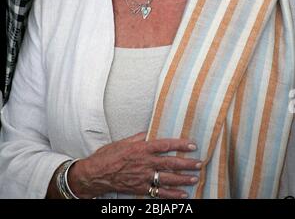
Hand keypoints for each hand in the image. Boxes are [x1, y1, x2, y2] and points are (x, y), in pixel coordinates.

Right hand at [68, 132, 200, 198]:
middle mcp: (144, 163)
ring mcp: (143, 178)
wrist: (95, 174)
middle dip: (186, 164)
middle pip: (170, 164)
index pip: (165, 145)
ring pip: (168, 179)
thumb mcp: (122, 141)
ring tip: (195, 178)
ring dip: (183, 179)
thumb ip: (138, 137)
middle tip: (199, 163)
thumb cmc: (107, 156)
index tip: (192, 145)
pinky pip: (159, 193)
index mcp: (141, 148)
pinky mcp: (141, 189)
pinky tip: (182, 194)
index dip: (180, 145)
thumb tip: (149, 132)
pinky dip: (172, 194)